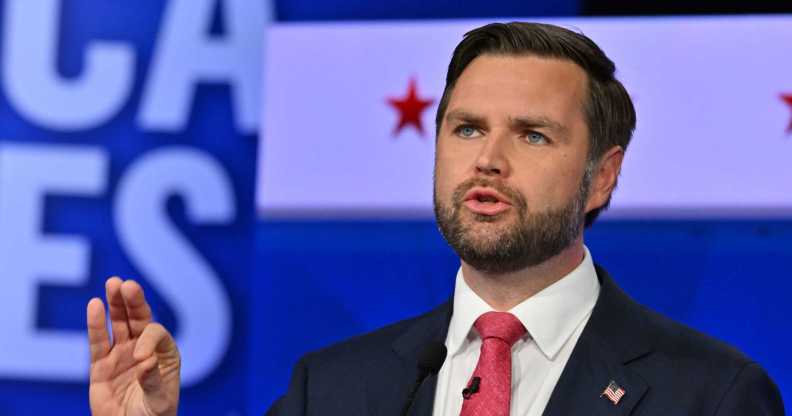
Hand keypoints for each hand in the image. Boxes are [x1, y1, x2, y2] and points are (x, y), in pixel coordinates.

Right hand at [87, 277, 180, 415]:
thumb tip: (145, 361)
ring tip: (112, 283)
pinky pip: (98, 341)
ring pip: (118, 324)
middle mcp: (144, 350)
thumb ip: (153, 382)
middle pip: (139, 319)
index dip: (148, 340)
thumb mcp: (158, 403)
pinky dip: (96, 324)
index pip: (156, 334)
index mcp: (165, 355)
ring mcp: (121, 355)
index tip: (139, 358)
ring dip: (115, 304)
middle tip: (126, 284)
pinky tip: (94, 304)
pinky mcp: (101, 365)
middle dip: (133, 302)